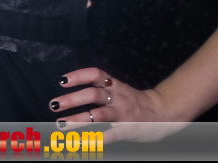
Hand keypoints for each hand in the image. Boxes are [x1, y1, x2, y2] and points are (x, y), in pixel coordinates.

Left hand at [49, 67, 186, 142]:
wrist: (164, 112)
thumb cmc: (134, 100)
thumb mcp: (118, 88)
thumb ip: (99, 87)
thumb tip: (70, 86)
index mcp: (114, 85)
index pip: (95, 74)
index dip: (78, 76)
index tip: (62, 81)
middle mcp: (117, 97)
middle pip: (92, 95)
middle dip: (71, 100)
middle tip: (53, 105)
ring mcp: (123, 114)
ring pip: (99, 115)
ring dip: (78, 120)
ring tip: (60, 124)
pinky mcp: (128, 130)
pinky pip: (110, 135)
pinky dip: (96, 139)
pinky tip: (81, 142)